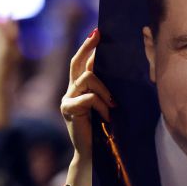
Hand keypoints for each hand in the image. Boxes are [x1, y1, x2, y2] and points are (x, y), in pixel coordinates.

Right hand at [60, 29, 113, 162]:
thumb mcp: (107, 103)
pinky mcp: (68, 109)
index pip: (80, 62)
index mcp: (80, 88)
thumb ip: (106, 88)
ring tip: (113, 104)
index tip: (98, 31)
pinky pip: (88, 97)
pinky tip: (108, 116)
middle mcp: (71, 90)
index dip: (87, 46)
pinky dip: (101, 104)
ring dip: (104, 89)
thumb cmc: (105, 130)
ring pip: (88, 78)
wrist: (94, 154)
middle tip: (98, 34)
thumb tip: (118, 66)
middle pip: (76, 62)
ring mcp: (68, 99)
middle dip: (87, 47)